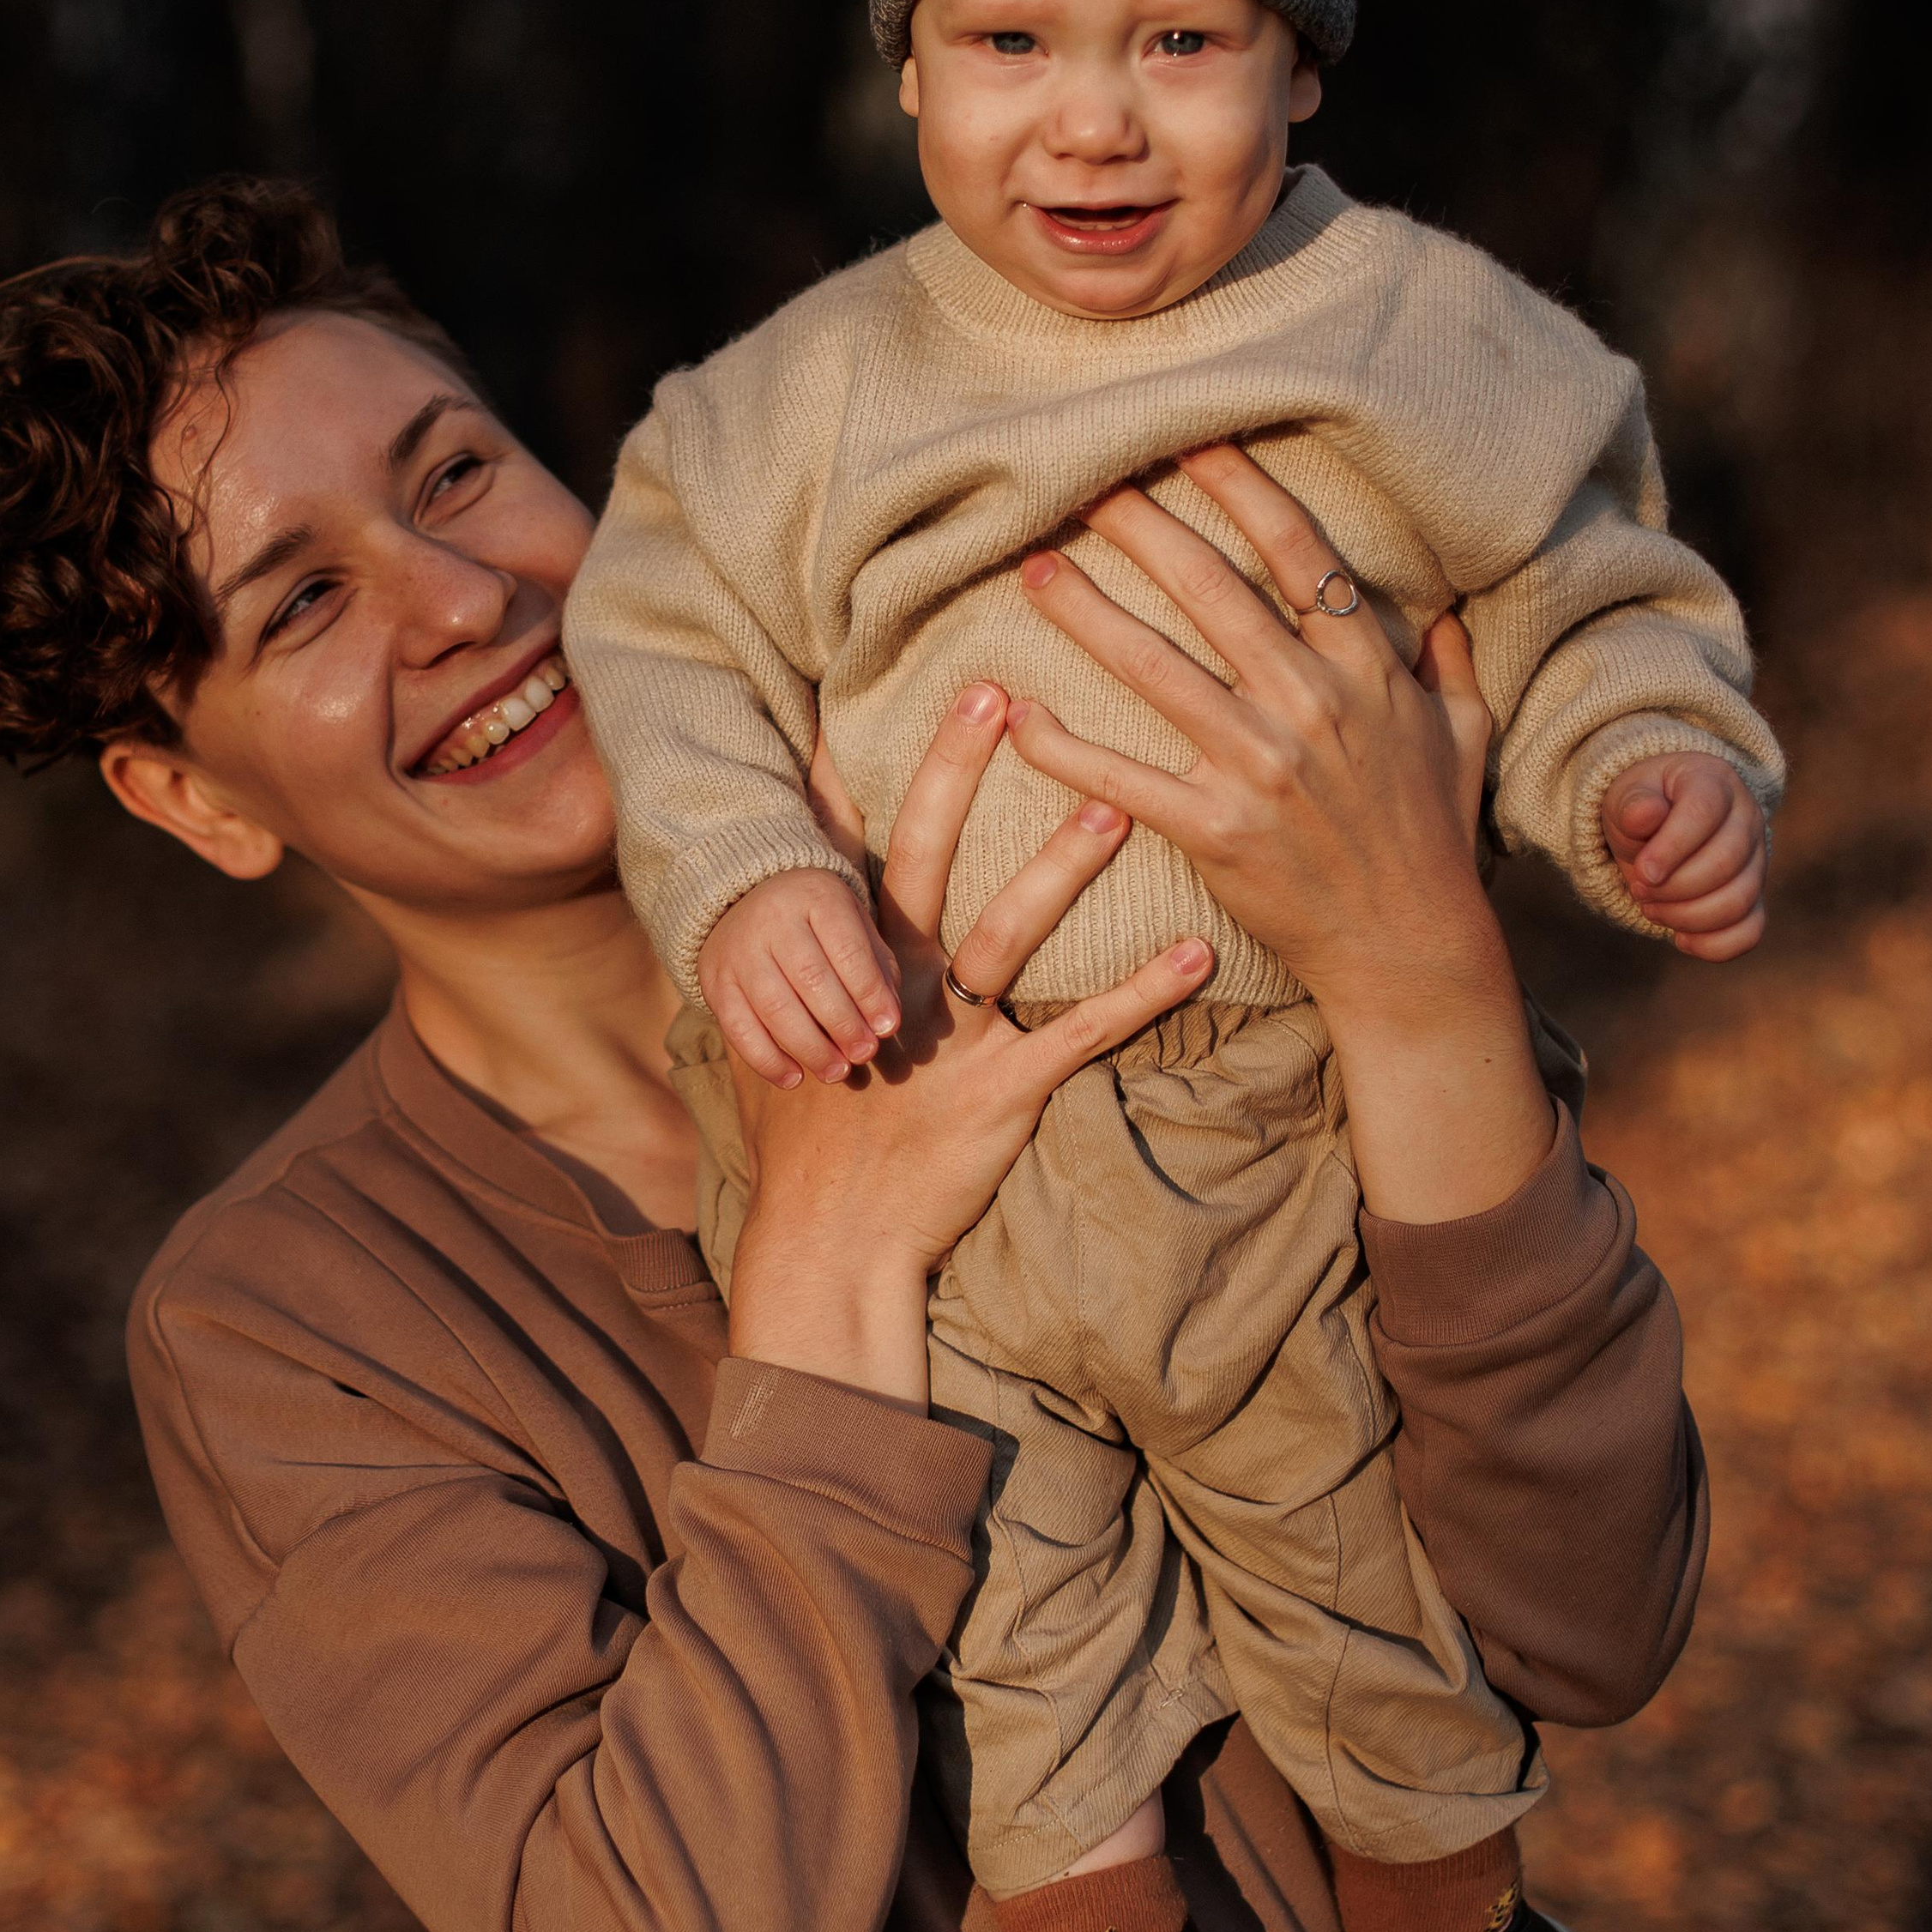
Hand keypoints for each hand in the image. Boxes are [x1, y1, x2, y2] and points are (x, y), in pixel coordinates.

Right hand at [698, 867, 902, 1086]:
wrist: (749, 904)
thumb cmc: (821, 927)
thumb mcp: (856, 928)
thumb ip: (878, 971)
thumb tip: (887, 1025)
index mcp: (817, 897)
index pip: (847, 949)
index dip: (869, 993)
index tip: (887, 1028)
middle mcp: (772, 917)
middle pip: (810, 979)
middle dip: (842, 1024)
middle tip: (864, 1054)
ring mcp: (738, 950)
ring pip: (774, 1006)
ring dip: (809, 1047)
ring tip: (837, 1073)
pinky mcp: (715, 982)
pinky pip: (738, 1028)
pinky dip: (767, 1060)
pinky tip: (794, 1078)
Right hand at [726, 683, 1214, 1397]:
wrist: (830, 1242)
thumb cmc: (802, 1150)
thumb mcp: (765, 1057)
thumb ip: (772, 991)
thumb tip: (735, 945)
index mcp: (838, 965)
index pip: (839, 845)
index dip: (851, 767)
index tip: (866, 689)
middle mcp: (891, 982)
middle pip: (922, 855)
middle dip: (954, 769)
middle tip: (994, 693)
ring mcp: (948, 1033)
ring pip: (1009, 930)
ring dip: (1063, 865)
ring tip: (1118, 804)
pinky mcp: (1004, 1088)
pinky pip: (1082, 1030)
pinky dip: (1141, 993)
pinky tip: (1196, 953)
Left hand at [1005, 443, 1495, 1024]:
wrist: (1412, 950)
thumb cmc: (1434, 842)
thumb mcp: (1464, 737)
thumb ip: (1447, 663)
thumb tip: (1443, 606)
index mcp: (1366, 670)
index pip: (1298, 554)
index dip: (1241, 486)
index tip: (1190, 436)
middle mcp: (1312, 703)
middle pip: (1212, 588)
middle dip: (1142, 525)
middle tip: (1083, 475)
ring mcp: (1262, 765)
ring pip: (1156, 666)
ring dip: (1086, 611)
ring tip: (1032, 566)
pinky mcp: (1217, 830)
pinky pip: (1124, 779)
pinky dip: (1065, 750)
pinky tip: (1016, 716)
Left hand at [1601, 753, 1768, 960]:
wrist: (1659, 825)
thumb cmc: (1643, 806)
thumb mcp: (1627, 796)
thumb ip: (1633, 805)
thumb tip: (1647, 815)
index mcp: (1714, 782)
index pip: (1704, 812)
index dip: (1672, 848)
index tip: (1642, 872)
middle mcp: (1747, 818)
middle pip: (1725, 862)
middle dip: (1673, 887)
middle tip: (1639, 888)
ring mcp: (1756, 860)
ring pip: (1738, 901)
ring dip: (1686, 916)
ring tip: (1652, 907)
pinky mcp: (1754, 897)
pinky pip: (1749, 932)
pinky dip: (1713, 944)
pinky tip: (1680, 938)